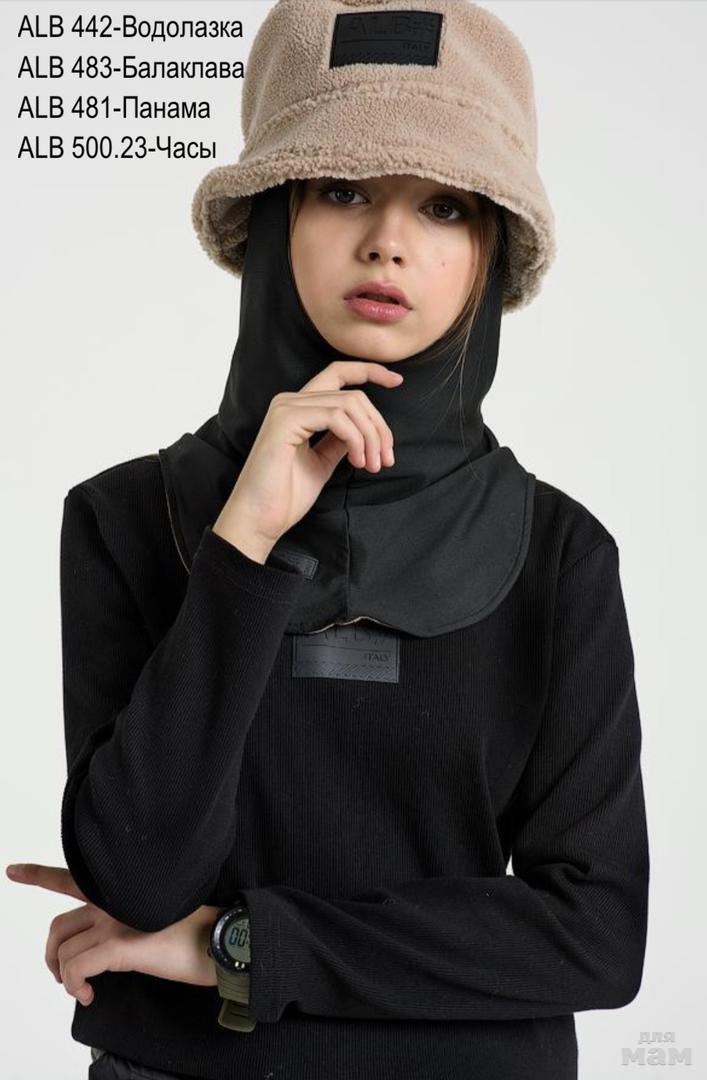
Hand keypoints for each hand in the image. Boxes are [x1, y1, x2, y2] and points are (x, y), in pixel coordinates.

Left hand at [6, 862, 221, 1006]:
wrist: (219, 940)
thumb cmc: (197, 933)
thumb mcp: (159, 918)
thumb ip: (131, 921)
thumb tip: (115, 948)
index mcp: (122, 891)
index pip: (71, 878)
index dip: (38, 874)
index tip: (13, 870)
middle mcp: (114, 900)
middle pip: (58, 926)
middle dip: (52, 956)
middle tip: (62, 975)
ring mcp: (114, 921)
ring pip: (63, 952)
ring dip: (65, 977)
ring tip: (84, 990)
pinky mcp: (120, 945)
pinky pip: (76, 969)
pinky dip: (75, 986)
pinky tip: (89, 995)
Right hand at [214, 359, 403, 555]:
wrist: (260, 519)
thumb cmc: (286, 496)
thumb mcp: (323, 461)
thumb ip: (340, 439)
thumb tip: (365, 428)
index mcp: (297, 408)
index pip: (338, 374)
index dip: (370, 371)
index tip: (397, 381)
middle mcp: (290, 401)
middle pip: (353, 395)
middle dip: (379, 427)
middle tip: (386, 459)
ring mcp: (286, 408)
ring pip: (350, 404)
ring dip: (371, 437)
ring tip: (371, 465)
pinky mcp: (285, 421)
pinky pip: (336, 417)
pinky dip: (356, 439)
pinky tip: (356, 461)